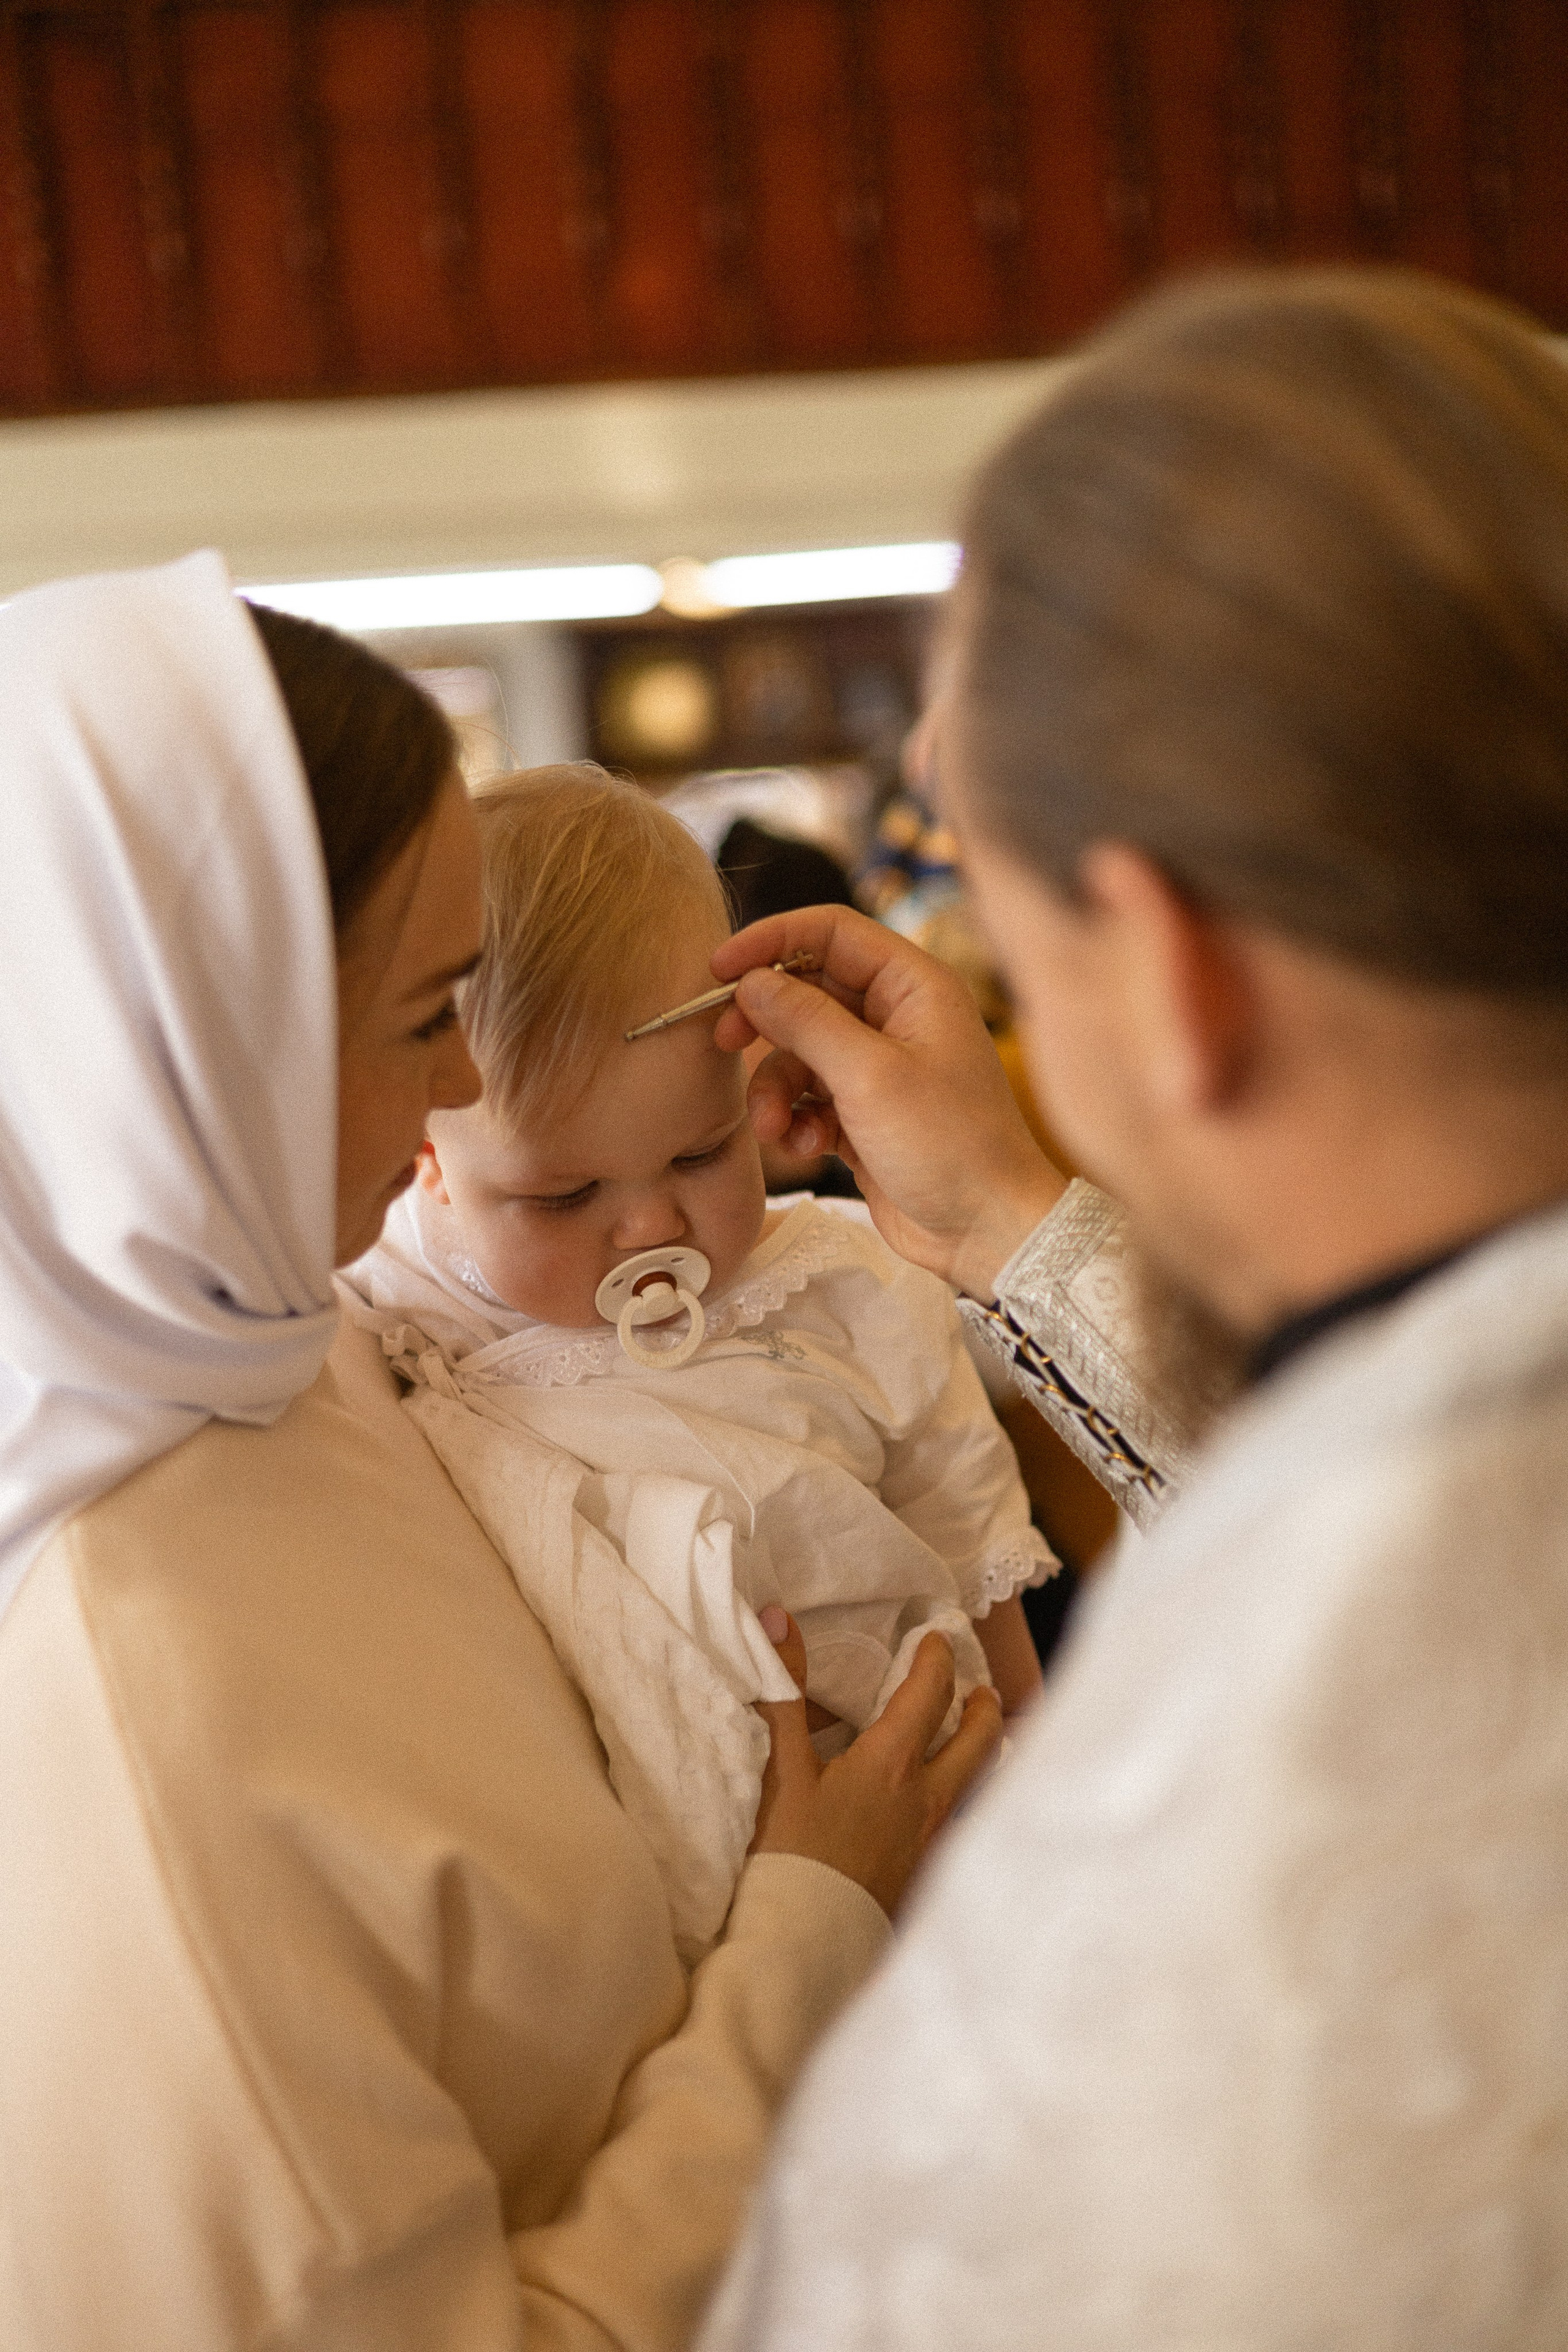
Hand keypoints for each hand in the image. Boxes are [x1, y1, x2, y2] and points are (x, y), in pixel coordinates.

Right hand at [712, 907, 1065, 1298]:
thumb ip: (806, 1022)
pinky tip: (806, 1147)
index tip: (718, 968)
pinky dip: (795, 1119)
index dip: (770, 940)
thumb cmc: (951, 1146)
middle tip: (723, 1041)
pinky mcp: (862, 1113)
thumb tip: (750, 982)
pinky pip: (807, 1097)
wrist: (989, 1231)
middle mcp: (896, 1016)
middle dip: (764, 1021)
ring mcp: (878, 1066)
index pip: (830, 933)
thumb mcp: (871, 1076)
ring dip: (775, 1088)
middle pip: (805, 991)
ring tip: (776, 1128)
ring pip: (798, 1052)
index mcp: (914, 986)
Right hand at [749, 1609, 1003, 1918]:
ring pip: (978, 1784)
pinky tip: (947, 1807)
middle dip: (982, 1708)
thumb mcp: (780, 1771)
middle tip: (981, 1691)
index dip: (936, 1659)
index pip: (930, 1693)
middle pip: (978, 1740)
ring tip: (974, 1741)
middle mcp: (927, 1798)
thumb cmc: (791, 1855)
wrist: (806, 1946)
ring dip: (980, 1754)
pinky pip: (962, 1823)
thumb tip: (778, 1618)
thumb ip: (782, 1693)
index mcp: (892, 1763)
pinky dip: (966, 1799)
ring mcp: (934, 1841)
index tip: (937, 1639)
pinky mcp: (928, 1877)